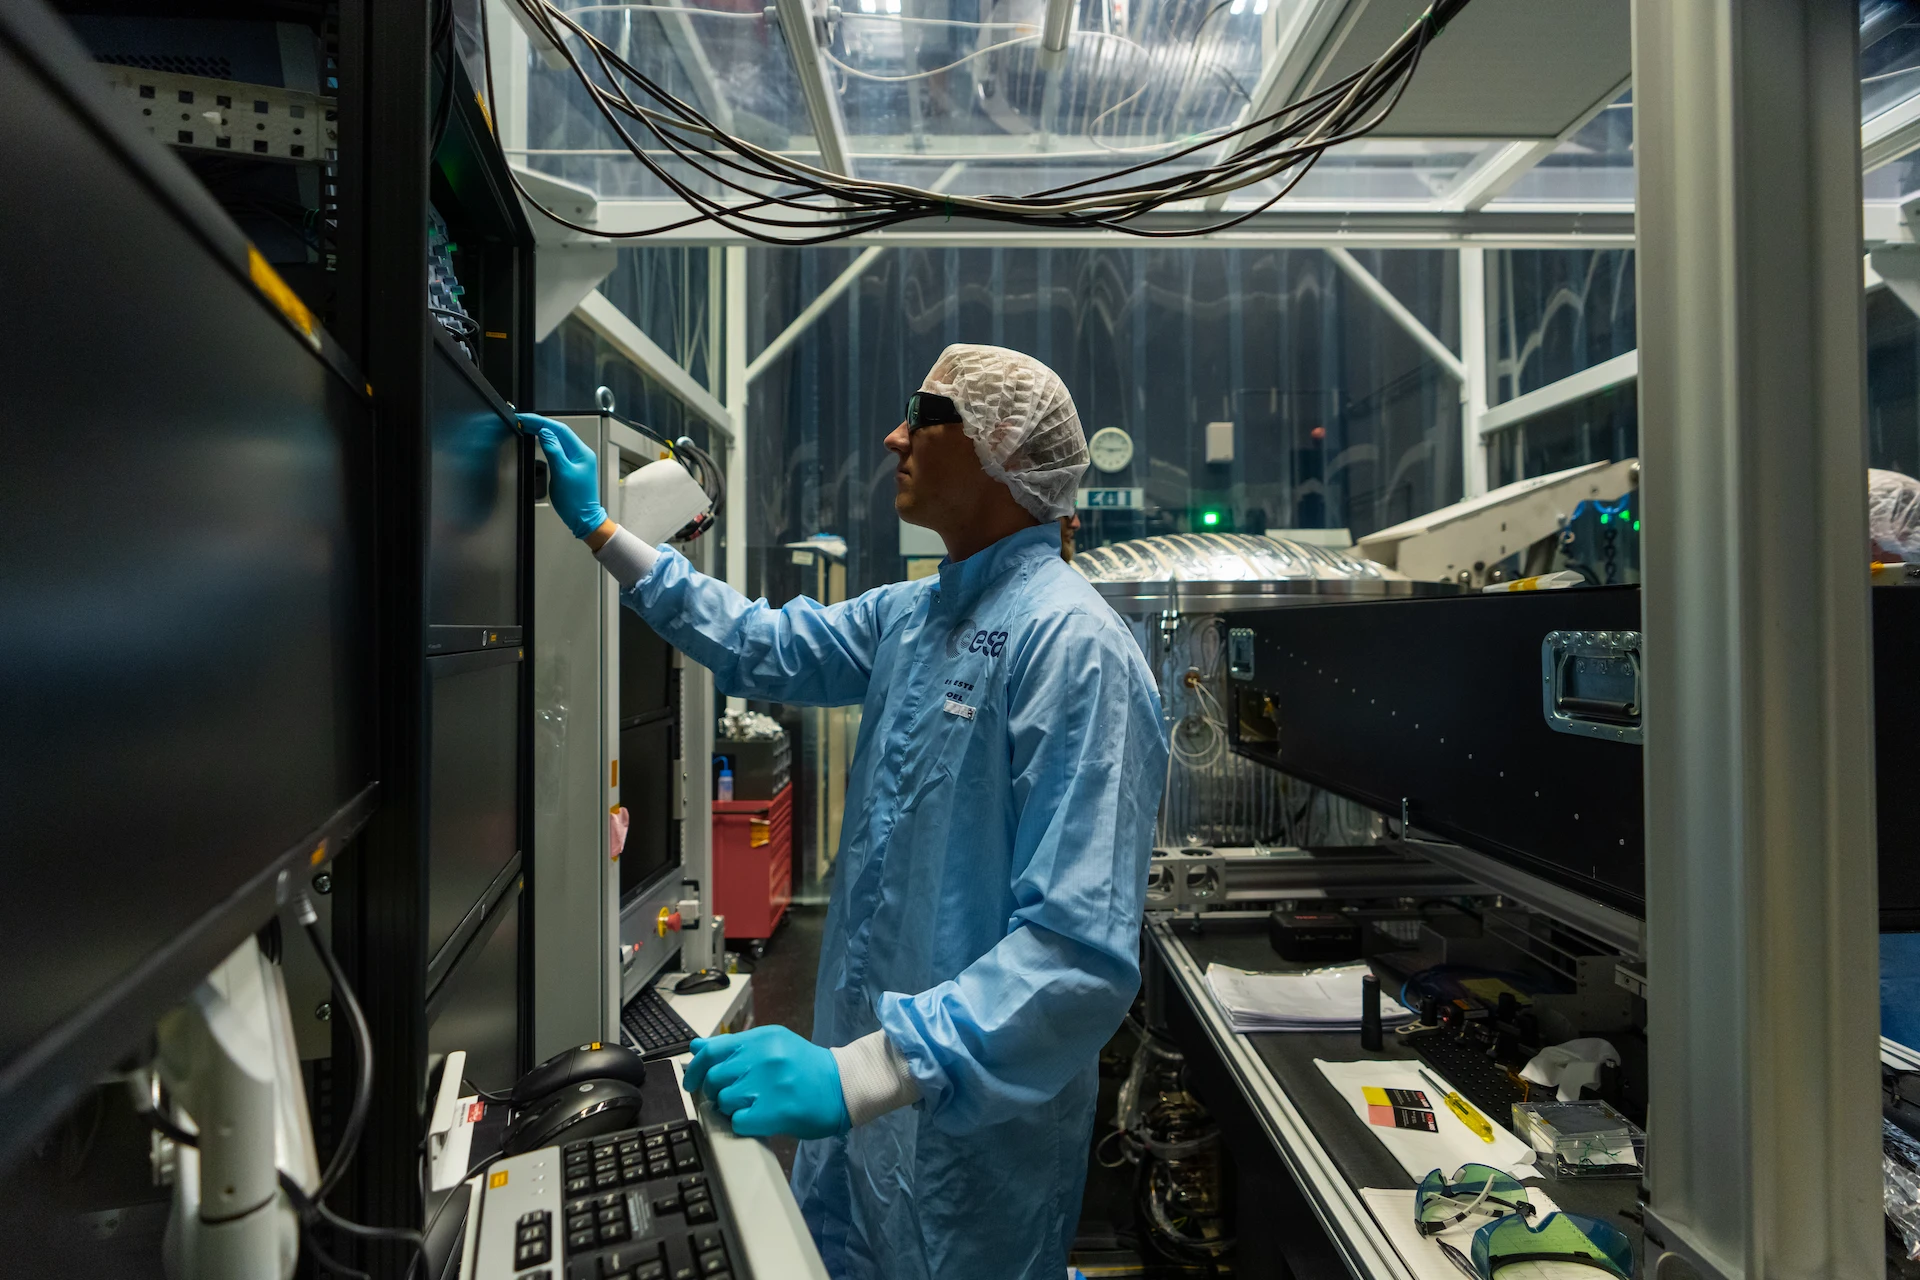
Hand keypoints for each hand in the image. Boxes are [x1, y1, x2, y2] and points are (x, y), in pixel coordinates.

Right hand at [521, 413, 607, 537]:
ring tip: (526, 426)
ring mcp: (576, 460)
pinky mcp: (571, 467)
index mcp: (581, 452)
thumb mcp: (562, 473)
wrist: (583, 519)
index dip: (541, 422)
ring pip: (557, 439)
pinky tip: (538, 440)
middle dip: (540, 424)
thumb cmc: (576, 501)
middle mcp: (580, 453)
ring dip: (542, 431)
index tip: (525, 419)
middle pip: (558, 432)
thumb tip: (545, 432)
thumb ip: (554, 450)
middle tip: (521, 421)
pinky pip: (558, 449)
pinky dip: (546, 442)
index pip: (560, 429)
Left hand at [681, 1026, 849, 1139]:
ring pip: (724, 1101)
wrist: (842, 1086)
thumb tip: (696, 1048)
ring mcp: (769, 1085)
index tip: (692, 1083)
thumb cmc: (804, 1067)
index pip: (712, 1051)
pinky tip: (759, 1119)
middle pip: (715, 1079)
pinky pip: (738, 1122)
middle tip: (733, 1097)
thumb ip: (734, 1047)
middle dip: (717, 1092)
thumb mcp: (771, 1046)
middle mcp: (763, 1057)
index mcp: (761, 1038)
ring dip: (732, 1109)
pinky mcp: (774, 1111)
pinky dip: (744, 1124)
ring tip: (752, 1106)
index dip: (696, 1070)